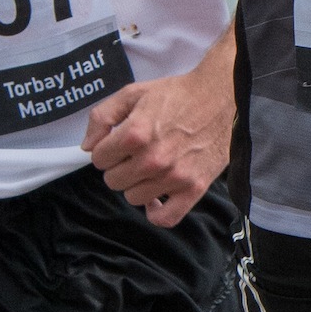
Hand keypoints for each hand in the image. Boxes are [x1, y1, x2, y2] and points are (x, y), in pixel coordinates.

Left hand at [83, 42, 233, 225]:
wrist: (222, 97)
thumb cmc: (178, 95)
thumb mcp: (133, 93)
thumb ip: (102, 116)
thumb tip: (88, 146)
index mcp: (135, 134)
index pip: (98, 159)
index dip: (105, 150)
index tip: (118, 144)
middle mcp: (153, 159)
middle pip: (113, 181)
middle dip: (119, 167)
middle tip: (135, 154)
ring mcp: (174, 177)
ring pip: (134, 198)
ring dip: (137, 185)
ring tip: (149, 169)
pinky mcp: (194, 188)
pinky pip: (166, 218)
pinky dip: (156, 212)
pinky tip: (156, 199)